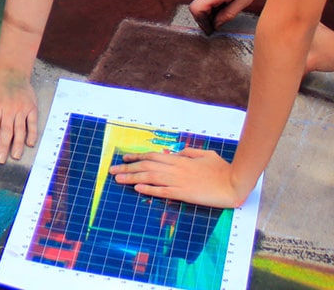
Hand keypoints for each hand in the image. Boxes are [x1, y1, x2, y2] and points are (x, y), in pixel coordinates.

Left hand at [0, 68, 37, 163]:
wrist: (12, 72)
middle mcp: (9, 109)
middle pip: (6, 131)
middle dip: (3, 147)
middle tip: (0, 160)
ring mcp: (21, 109)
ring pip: (19, 129)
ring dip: (17, 144)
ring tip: (15, 156)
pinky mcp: (31, 108)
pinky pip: (33, 123)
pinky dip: (32, 134)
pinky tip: (30, 144)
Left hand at [108, 148, 246, 207]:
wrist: (235, 183)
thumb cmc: (223, 170)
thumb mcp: (205, 155)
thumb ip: (189, 152)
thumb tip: (175, 152)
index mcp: (181, 159)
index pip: (153, 156)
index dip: (136, 157)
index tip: (124, 159)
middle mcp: (176, 168)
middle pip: (147, 166)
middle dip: (127, 168)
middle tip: (112, 171)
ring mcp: (180, 181)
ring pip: (150, 178)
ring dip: (132, 178)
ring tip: (117, 179)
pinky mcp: (185, 194)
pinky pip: (163, 191)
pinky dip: (149, 189)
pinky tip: (137, 188)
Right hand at [189, 0, 273, 28]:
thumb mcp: (245, 0)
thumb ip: (229, 13)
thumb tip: (218, 23)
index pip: (196, 9)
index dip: (201, 21)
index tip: (209, 27)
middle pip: (199, 5)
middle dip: (207, 16)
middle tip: (219, 22)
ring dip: (211, 7)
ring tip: (227, 9)